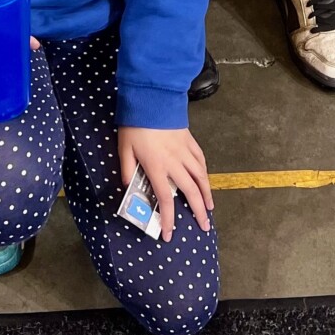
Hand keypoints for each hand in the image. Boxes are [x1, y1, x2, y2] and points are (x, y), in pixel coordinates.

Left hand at [118, 126, 212, 241]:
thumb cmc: (135, 124)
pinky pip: (201, 160)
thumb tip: (128, 187)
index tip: (169, 235)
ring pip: (201, 177)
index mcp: (157, 167)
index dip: (168, 219)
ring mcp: (185, 151)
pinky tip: (205, 179)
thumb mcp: (124, 148)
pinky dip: (205, 173)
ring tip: (210, 208)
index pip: (165, 199)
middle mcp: (175, 163)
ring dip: (207, 194)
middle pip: (190, 192)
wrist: (152, 99)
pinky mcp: (190, 141)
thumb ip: (127, 169)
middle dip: (198, 212)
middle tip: (204, 226)